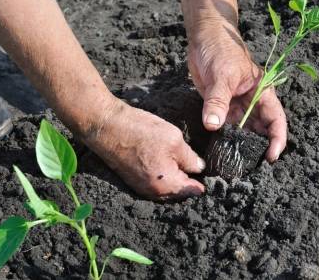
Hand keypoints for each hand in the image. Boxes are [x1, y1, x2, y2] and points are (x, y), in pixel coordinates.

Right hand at [83, 99, 205, 199]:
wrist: (106, 126)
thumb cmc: (140, 131)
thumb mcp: (174, 140)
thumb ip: (190, 158)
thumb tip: (200, 168)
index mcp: (167, 184)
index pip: (193, 191)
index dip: (204, 182)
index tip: (213, 175)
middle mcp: (154, 192)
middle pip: (180, 192)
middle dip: (190, 182)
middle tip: (201, 167)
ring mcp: (142, 188)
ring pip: (167, 188)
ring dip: (177, 179)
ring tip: (185, 164)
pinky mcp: (134, 180)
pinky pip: (156, 183)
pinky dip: (164, 176)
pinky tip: (169, 162)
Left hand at [187, 22, 286, 161]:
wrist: (204, 38)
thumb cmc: (220, 50)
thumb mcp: (221, 75)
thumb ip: (217, 101)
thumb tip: (213, 125)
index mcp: (263, 92)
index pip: (276, 120)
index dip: (277, 140)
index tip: (271, 157)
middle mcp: (252, 102)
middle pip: (262, 130)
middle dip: (259, 148)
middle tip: (250, 167)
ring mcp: (237, 106)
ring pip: (244, 131)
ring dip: (241, 145)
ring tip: (236, 163)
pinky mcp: (222, 107)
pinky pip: (226, 127)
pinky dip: (225, 139)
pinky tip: (221, 151)